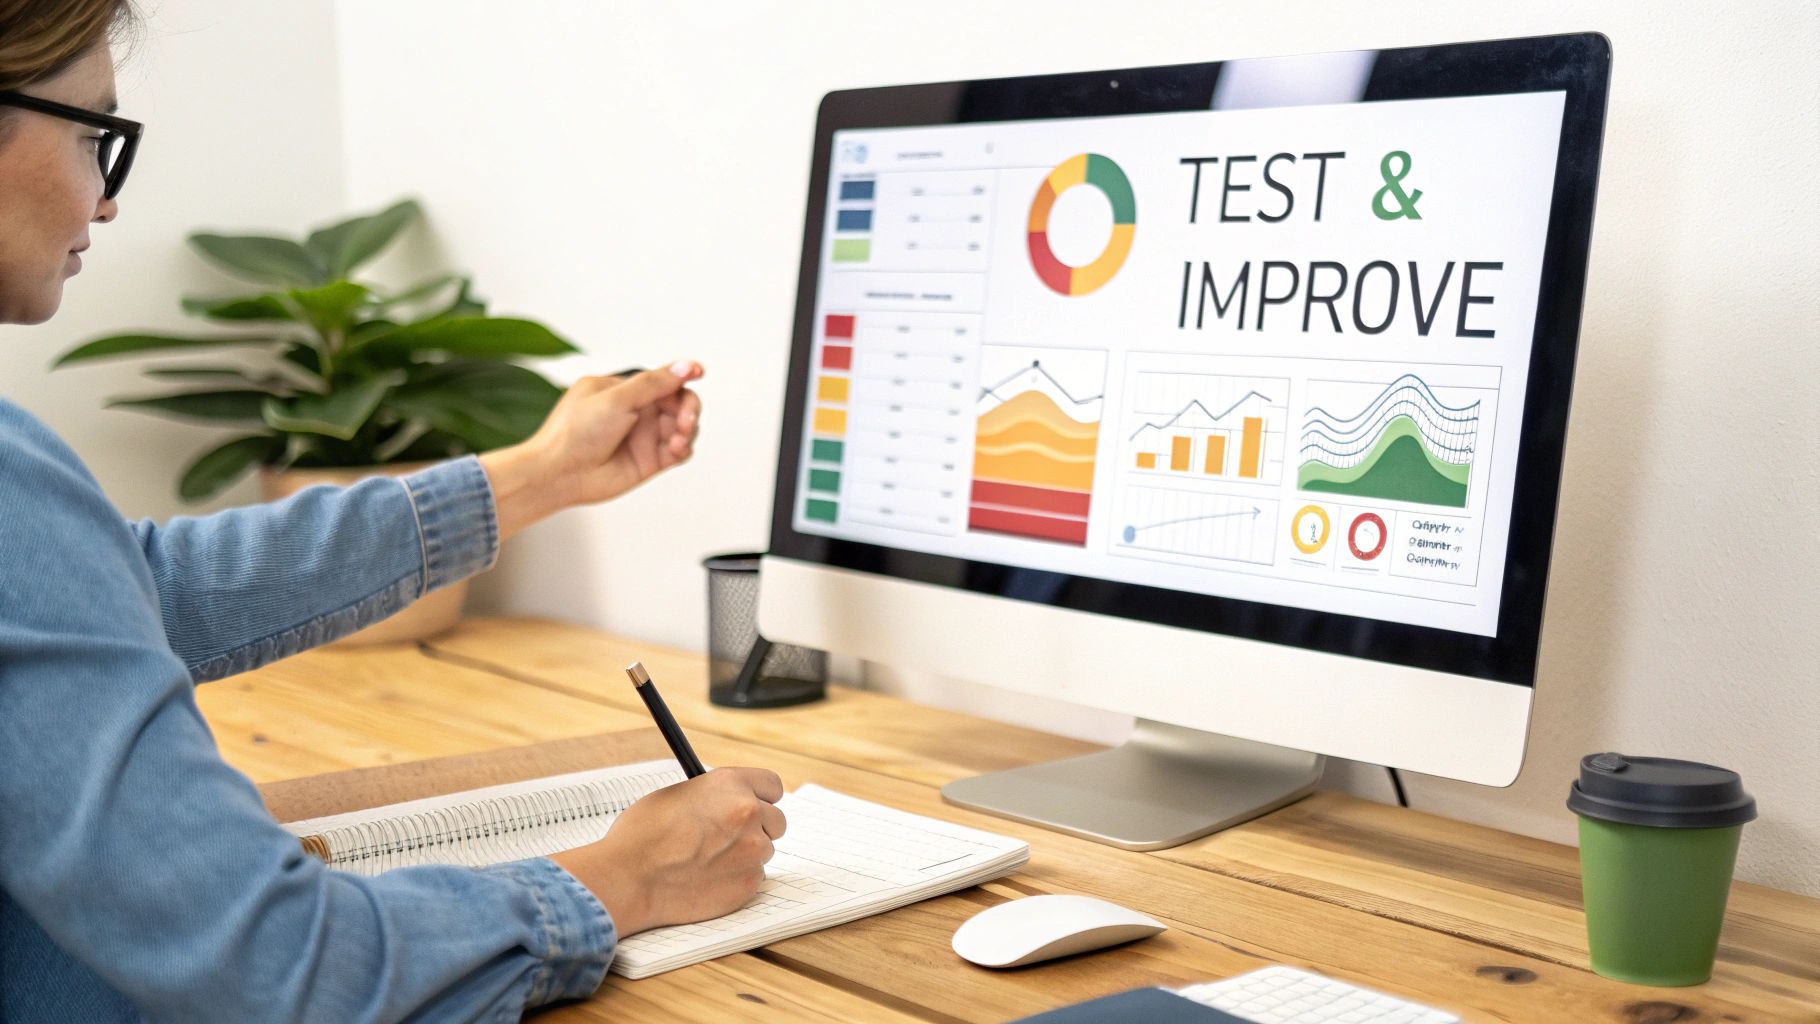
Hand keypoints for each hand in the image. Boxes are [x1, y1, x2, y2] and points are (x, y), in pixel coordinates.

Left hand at [479, 360, 704, 539]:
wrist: (559, 473)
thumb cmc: (575, 432)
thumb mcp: (616, 399)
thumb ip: (653, 383)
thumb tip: (685, 366)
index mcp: (624, 390)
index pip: (663, 379)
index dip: (683, 376)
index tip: (699, 373)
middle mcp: (636, 411)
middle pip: (679, 402)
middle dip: (689, 408)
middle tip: (686, 420)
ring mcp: (644, 436)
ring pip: (683, 427)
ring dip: (688, 430)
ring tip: (678, 439)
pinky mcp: (650, 461)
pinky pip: (679, 450)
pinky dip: (684, 448)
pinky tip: (676, 449)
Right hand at [551, 767, 786, 935]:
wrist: (629, 878)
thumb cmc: (641, 835)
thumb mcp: (677, 795)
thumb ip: (712, 797)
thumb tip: (724, 803)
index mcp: (730, 784)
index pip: (772, 785)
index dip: (762, 797)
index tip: (755, 805)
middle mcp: (749, 813)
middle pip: (776, 821)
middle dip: (757, 828)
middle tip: (730, 838)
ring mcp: (752, 850)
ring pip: (764, 851)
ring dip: (745, 855)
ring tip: (708, 861)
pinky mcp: (749, 883)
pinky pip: (754, 878)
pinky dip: (737, 879)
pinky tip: (708, 880)